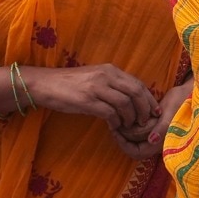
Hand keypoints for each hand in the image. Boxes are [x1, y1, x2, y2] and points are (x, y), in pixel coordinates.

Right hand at [22, 63, 157, 131]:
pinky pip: (110, 114)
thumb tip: (132, 100)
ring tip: (128, 126)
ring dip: (130, 118)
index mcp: (110, 70)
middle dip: (145, 110)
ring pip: (125, 104)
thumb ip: (113, 85)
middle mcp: (106, 76)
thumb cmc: (70, 84)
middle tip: (145, 122)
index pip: (138, 84)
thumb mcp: (95, 77)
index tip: (155, 112)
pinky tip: (114, 126)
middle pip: (136, 93)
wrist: (43, 84)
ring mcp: (96, 88)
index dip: (149, 99)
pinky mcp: (86, 101)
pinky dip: (116, 122)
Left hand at [110, 79, 191, 159]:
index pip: (137, 152)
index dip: (124, 144)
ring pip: (134, 140)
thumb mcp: (172, 113)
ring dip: (126, 131)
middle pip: (133, 148)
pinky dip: (131, 126)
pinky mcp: (155, 127)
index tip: (116, 130)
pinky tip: (128, 115)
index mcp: (163, 143)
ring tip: (119, 117)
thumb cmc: (183, 102)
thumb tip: (152, 140)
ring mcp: (156, 135)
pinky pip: (138, 131)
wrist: (190, 92)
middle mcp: (158, 142)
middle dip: (123, 137)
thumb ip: (162, 127)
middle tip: (114, 123)